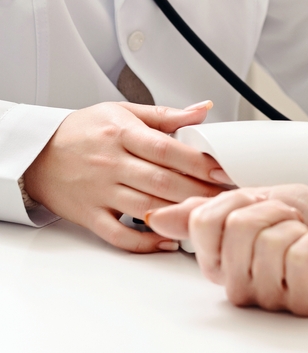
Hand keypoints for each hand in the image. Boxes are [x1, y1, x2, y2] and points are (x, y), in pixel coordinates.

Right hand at [23, 101, 229, 252]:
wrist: (36, 151)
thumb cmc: (83, 131)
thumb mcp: (123, 112)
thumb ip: (166, 115)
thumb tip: (204, 110)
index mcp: (122, 135)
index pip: (167, 150)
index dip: (199, 163)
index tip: (224, 171)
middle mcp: (111, 164)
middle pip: (163, 182)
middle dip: (200, 192)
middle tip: (227, 198)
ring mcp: (100, 192)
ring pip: (147, 208)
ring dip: (180, 215)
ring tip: (208, 217)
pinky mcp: (90, 215)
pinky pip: (119, 235)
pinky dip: (146, 242)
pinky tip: (169, 240)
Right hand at [148, 185, 307, 315]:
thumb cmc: (307, 220)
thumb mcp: (253, 202)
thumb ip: (206, 211)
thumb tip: (155, 216)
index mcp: (220, 262)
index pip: (204, 223)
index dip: (239, 201)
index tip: (261, 206)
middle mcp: (240, 286)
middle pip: (238, 229)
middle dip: (272, 211)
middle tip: (290, 221)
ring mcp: (271, 298)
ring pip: (270, 243)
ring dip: (296, 227)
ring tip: (305, 237)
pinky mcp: (304, 303)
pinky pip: (299, 258)